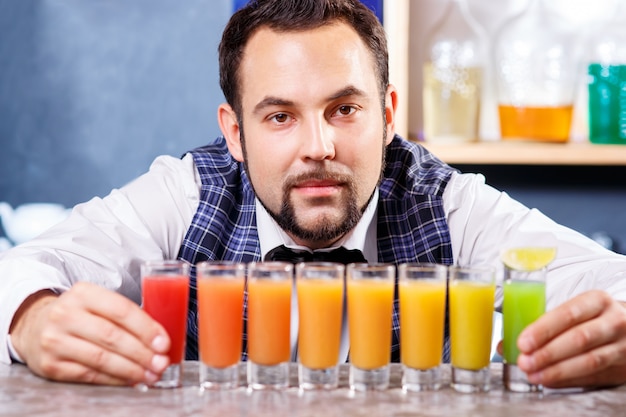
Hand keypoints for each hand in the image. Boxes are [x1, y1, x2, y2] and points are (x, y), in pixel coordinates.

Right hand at [9, 282, 170, 384]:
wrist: (35, 325)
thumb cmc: (79, 314)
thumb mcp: (97, 302)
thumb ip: (126, 316)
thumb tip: (159, 341)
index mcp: (84, 293)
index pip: (122, 310)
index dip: (146, 329)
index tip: (163, 343)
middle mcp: (66, 314)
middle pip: (112, 336)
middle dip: (142, 353)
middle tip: (161, 363)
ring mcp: (55, 340)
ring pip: (101, 359)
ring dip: (131, 370)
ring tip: (150, 374)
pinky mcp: (50, 365)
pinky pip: (89, 375)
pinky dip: (114, 379)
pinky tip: (129, 380)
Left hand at [516, 290, 625, 387]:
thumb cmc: (592, 318)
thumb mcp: (574, 310)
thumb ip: (543, 325)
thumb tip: (504, 346)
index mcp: (596, 301)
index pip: (568, 314)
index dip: (544, 330)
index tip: (523, 342)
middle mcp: (614, 321)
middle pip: (579, 339)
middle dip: (548, 353)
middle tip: (525, 361)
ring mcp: (622, 345)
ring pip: (589, 361)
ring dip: (557, 370)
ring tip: (534, 374)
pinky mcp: (623, 368)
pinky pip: (594, 376)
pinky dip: (568, 380)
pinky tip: (549, 380)